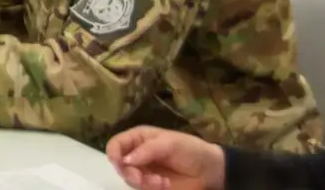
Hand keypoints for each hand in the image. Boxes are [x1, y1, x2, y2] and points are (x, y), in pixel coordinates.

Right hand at [106, 126, 225, 189]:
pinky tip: (165, 185)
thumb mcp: (169, 143)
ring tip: (162, 182)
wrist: (210, 171)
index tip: (119, 163)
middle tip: (141, 179)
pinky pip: (142, 189)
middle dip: (129, 173)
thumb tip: (125, 160)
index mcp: (139, 139)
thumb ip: (147, 150)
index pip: (116, 144)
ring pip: (130, 179)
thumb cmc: (190, 149)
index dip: (113, 153)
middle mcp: (137, 155)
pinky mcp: (152, 186)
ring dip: (143, 182)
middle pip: (120, 165)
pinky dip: (152, 188)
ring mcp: (144, 172)